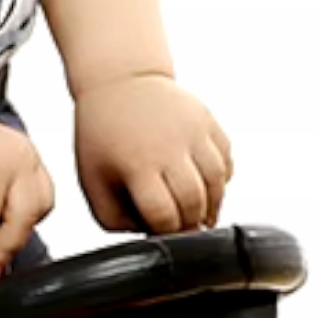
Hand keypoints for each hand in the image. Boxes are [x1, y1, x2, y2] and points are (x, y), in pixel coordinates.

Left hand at [73, 74, 231, 233]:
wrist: (119, 80)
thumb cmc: (102, 133)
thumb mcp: (92, 180)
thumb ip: (114, 217)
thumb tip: (146, 234)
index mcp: (137, 163)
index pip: (164, 215)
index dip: (166, 234)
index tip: (162, 237)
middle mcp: (170, 145)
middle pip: (194, 202)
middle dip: (190, 224)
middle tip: (184, 230)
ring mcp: (193, 130)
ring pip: (217, 182)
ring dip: (212, 205)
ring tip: (200, 214)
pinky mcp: (207, 120)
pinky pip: (226, 160)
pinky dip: (222, 180)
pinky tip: (206, 186)